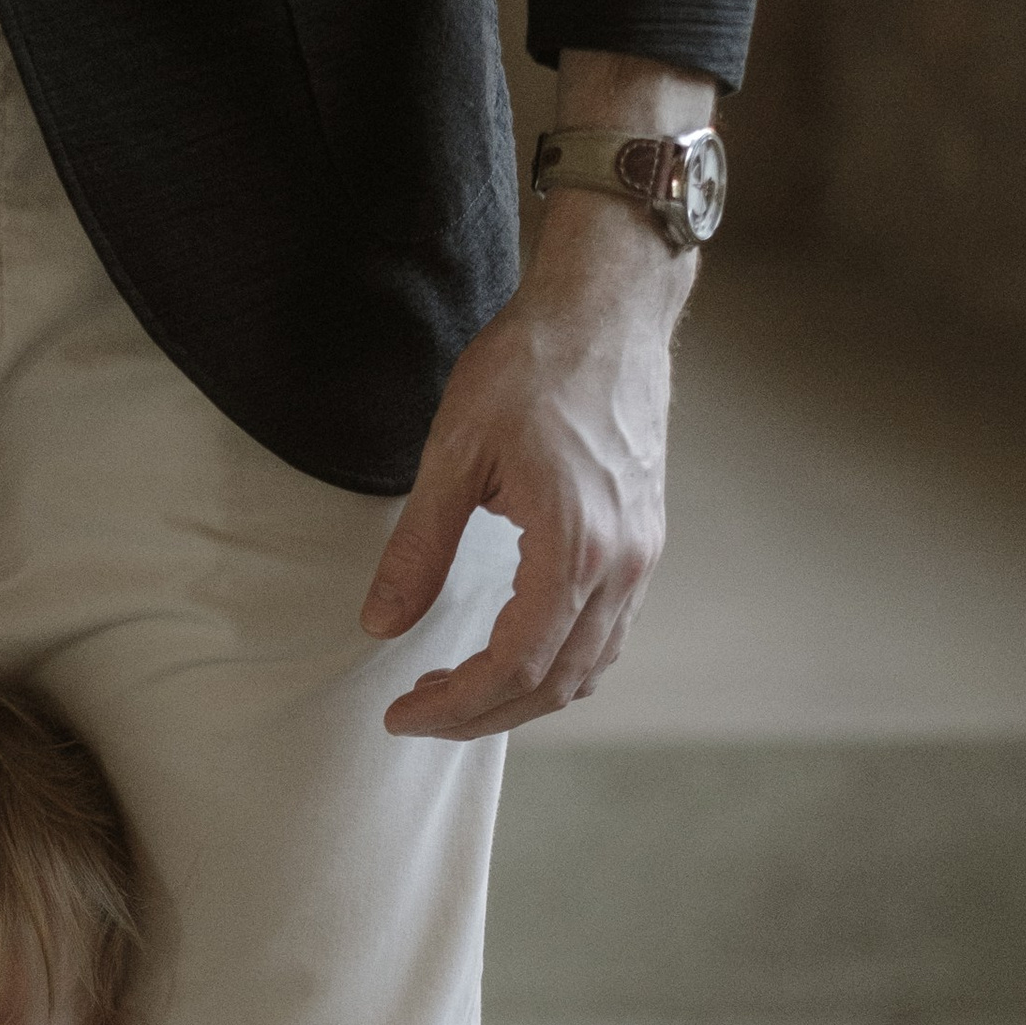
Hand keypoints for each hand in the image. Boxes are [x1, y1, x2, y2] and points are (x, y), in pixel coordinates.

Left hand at [363, 49, 712, 737]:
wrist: (608, 309)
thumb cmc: (531, 366)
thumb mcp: (453, 453)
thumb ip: (418, 548)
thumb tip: (380, 625)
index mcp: (573, 546)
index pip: (514, 665)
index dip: (456, 705)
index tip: (403, 714)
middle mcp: (621, 563)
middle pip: (553, 683)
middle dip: (481, 715)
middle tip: (419, 713)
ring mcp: (642, 556)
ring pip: (587, 669)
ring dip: (521, 698)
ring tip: (458, 695)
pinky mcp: (645, 543)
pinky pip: (607, 636)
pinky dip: (559, 666)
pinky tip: (513, 656)